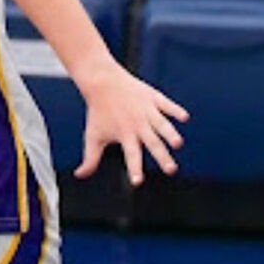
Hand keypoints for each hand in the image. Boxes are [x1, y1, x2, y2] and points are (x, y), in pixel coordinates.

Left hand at [75, 63, 188, 185]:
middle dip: (162, 156)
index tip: (137, 182)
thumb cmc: (98, 111)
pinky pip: (166, 104)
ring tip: (178, 143)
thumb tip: (80, 175)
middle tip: (171, 169)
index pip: (131, 155)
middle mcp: (137, 124)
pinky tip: (184, 117)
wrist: (101, 82)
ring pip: (161, 124)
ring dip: (170, 133)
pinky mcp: (153, 97)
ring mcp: (147, 110)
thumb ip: (90, 158)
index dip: (134, 169)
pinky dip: (175, 110)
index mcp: (125, 135)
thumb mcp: (92, 136)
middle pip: (152, 143)